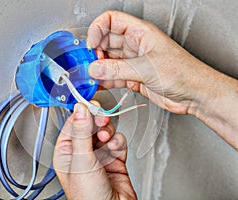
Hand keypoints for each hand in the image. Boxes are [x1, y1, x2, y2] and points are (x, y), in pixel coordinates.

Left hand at [53, 103, 136, 199]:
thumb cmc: (88, 196)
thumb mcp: (81, 160)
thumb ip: (81, 132)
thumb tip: (79, 109)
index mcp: (66, 151)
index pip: (73, 124)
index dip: (82, 113)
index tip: (90, 104)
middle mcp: (82, 152)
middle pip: (90, 125)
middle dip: (97, 122)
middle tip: (102, 119)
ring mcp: (99, 154)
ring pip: (105, 131)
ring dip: (108, 132)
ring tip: (107, 140)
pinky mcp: (115, 158)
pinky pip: (118, 141)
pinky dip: (119, 143)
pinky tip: (116, 150)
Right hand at [86, 10, 210, 114]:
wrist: (194, 94)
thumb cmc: (183, 73)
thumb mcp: (147, 68)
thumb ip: (118, 69)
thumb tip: (96, 68)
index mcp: (140, 32)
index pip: (111, 20)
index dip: (97, 29)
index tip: (90, 45)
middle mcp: (135, 45)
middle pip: (106, 41)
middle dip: (95, 52)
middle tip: (89, 64)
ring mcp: (133, 61)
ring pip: (108, 60)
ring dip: (99, 68)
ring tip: (91, 77)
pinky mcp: (133, 77)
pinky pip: (114, 76)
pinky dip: (105, 80)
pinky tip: (99, 85)